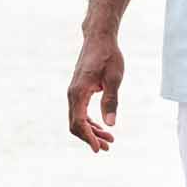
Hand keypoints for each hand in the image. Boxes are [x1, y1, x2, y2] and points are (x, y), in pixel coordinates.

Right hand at [67, 33, 123, 152]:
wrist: (99, 38)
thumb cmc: (108, 56)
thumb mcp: (114, 79)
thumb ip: (111, 101)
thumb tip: (110, 124)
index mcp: (78, 92)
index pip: (79, 122)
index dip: (88, 137)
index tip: (99, 148)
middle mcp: (72, 94)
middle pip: (76, 124)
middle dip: (90, 137)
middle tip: (108, 146)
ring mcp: (74, 93)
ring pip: (78, 119)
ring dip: (92, 131)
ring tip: (109, 139)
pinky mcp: (79, 91)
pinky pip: (80, 112)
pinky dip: (90, 121)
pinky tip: (102, 126)